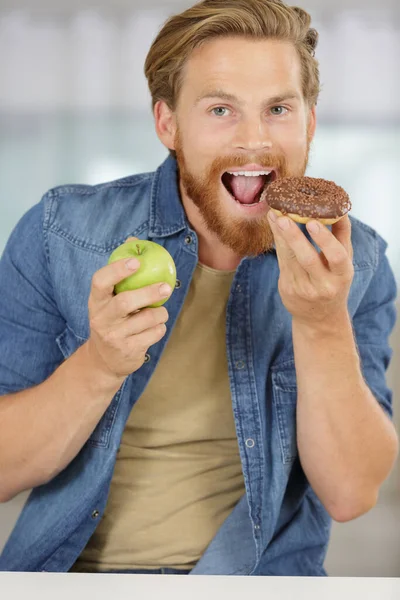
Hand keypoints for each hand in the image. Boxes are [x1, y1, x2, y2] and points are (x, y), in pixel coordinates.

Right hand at [86, 237, 171, 380]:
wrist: (104, 360)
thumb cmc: (112, 319)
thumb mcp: (110, 298)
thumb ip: (121, 272)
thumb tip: (134, 241)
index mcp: (96, 301)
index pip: (100, 281)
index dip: (117, 269)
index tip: (136, 261)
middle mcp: (102, 318)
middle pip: (125, 302)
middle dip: (148, 293)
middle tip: (165, 287)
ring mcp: (114, 336)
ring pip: (146, 318)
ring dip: (160, 313)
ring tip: (159, 312)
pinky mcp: (129, 351)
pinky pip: (154, 333)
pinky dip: (160, 328)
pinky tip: (154, 328)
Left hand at [267, 211, 353, 328]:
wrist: (320, 318)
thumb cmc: (334, 281)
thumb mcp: (344, 263)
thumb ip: (342, 236)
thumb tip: (339, 206)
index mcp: (342, 275)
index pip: (336, 256)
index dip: (325, 239)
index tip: (313, 222)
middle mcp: (323, 285)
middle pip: (307, 259)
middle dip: (294, 237)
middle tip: (283, 217)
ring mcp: (303, 289)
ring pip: (289, 258)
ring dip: (280, 235)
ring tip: (274, 214)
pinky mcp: (287, 289)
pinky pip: (281, 261)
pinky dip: (277, 242)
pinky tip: (274, 225)